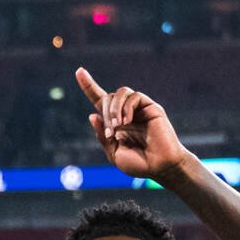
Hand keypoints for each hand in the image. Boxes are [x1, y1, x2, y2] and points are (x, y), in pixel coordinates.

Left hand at [75, 68, 189, 182]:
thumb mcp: (113, 153)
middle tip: (112, 133)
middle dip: (105, 114)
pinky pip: (134, 96)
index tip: (79, 71)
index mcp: (115, 123)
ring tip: (119, 126)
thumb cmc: (139, 164)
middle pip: (107, 98)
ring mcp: (139, 109)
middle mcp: (125, 113)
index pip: (99, 100)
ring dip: (114, 109)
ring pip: (120, 93)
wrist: (160, 167)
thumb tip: (92, 115)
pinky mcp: (151, 107)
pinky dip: (126, 107)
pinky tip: (127, 121)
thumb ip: (103, 136)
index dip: (88, 86)